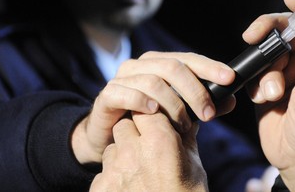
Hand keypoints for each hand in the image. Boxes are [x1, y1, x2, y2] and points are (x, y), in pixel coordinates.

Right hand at [72, 52, 236, 163]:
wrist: (109, 138)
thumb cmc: (148, 122)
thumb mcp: (182, 114)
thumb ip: (205, 105)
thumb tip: (232, 99)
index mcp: (159, 63)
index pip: (189, 59)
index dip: (210, 67)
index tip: (230, 79)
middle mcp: (140, 65)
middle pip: (173, 67)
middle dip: (195, 91)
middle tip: (209, 113)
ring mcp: (122, 78)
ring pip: (153, 81)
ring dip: (174, 104)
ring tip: (185, 124)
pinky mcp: (107, 95)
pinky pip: (126, 93)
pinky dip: (143, 102)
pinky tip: (155, 112)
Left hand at [89, 112, 208, 191]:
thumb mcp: (194, 166)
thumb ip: (185, 138)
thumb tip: (189, 119)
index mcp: (159, 142)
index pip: (145, 110)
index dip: (152, 116)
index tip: (158, 124)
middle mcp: (132, 152)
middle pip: (124, 126)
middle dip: (135, 133)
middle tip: (149, 149)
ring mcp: (114, 173)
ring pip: (112, 149)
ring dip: (123, 155)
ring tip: (140, 174)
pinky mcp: (101, 190)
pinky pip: (103, 174)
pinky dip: (114, 179)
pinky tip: (131, 190)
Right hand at [244, 0, 294, 190]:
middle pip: (287, 29)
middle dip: (269, 31)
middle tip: (253, 35)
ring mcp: (288, 72)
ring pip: (268, 51)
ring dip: (266, 70)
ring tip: (273, 94)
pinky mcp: (269, 85)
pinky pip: (257, 71)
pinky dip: (257, 83)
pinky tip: (263, 101)